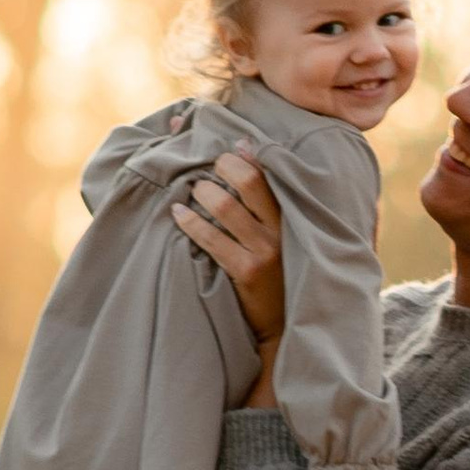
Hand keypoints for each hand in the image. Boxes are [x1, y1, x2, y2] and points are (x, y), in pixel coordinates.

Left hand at [172, 156, 284, 374]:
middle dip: (222, 166)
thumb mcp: (282, 233)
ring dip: (202, 192)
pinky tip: (178, 214)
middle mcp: (282, 229)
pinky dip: (190, 222)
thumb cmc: (278, 272)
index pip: (270, 171)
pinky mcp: (247, 271)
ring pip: (226, 206)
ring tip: (192, 191)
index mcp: (292, 215)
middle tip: (206, 169)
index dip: (244, 153)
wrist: (283, 325)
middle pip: (248, 180)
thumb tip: (242, 145)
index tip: (227, 146)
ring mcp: (265, 250)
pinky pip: (211, 238)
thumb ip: (265, 196)